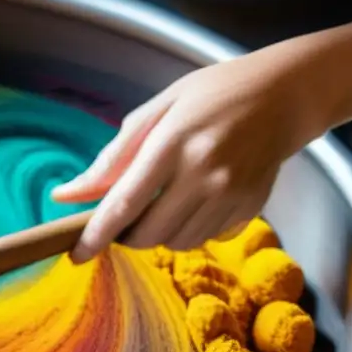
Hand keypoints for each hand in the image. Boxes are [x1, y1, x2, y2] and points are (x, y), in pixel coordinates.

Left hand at [51, 42, 328, 261]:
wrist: (284, 96)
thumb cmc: (211, 96)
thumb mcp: (156, 111)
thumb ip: (111, 158)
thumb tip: (66, 196)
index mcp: (174, 142)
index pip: (125, 203)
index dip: (96, 235)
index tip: (76, 255)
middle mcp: (205, 173)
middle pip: (148, 233)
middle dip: (126, 235)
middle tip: (125, 216)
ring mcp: (231, 194)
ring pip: (176, 242)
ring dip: (158, 233)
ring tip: (164, 200)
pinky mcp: (250, 208)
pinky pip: (205, 238)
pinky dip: (188, 229)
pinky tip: (195, 200)